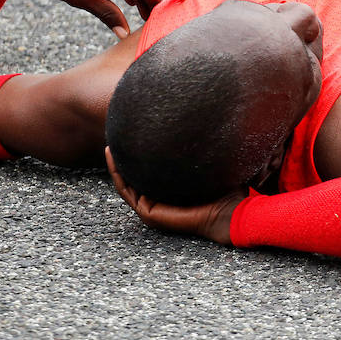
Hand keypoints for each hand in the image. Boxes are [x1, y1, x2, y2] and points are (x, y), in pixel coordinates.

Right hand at [106, 147, 244, 244]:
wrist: (230, 213)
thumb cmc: (226, 191)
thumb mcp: (210, 166)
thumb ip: (202, 152)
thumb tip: (203, 125)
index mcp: (172, 193)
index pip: (151, 174)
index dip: (141, 157)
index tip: (136, 136)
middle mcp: (160, 202)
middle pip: (135, 179)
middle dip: (124, 160)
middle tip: (116, 138)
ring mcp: (153, 209)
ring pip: (127, 185)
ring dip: (116, 167)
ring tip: (110, 147)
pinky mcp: (150, 214)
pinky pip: (128, 193)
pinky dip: (119, 176)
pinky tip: (114, 159)